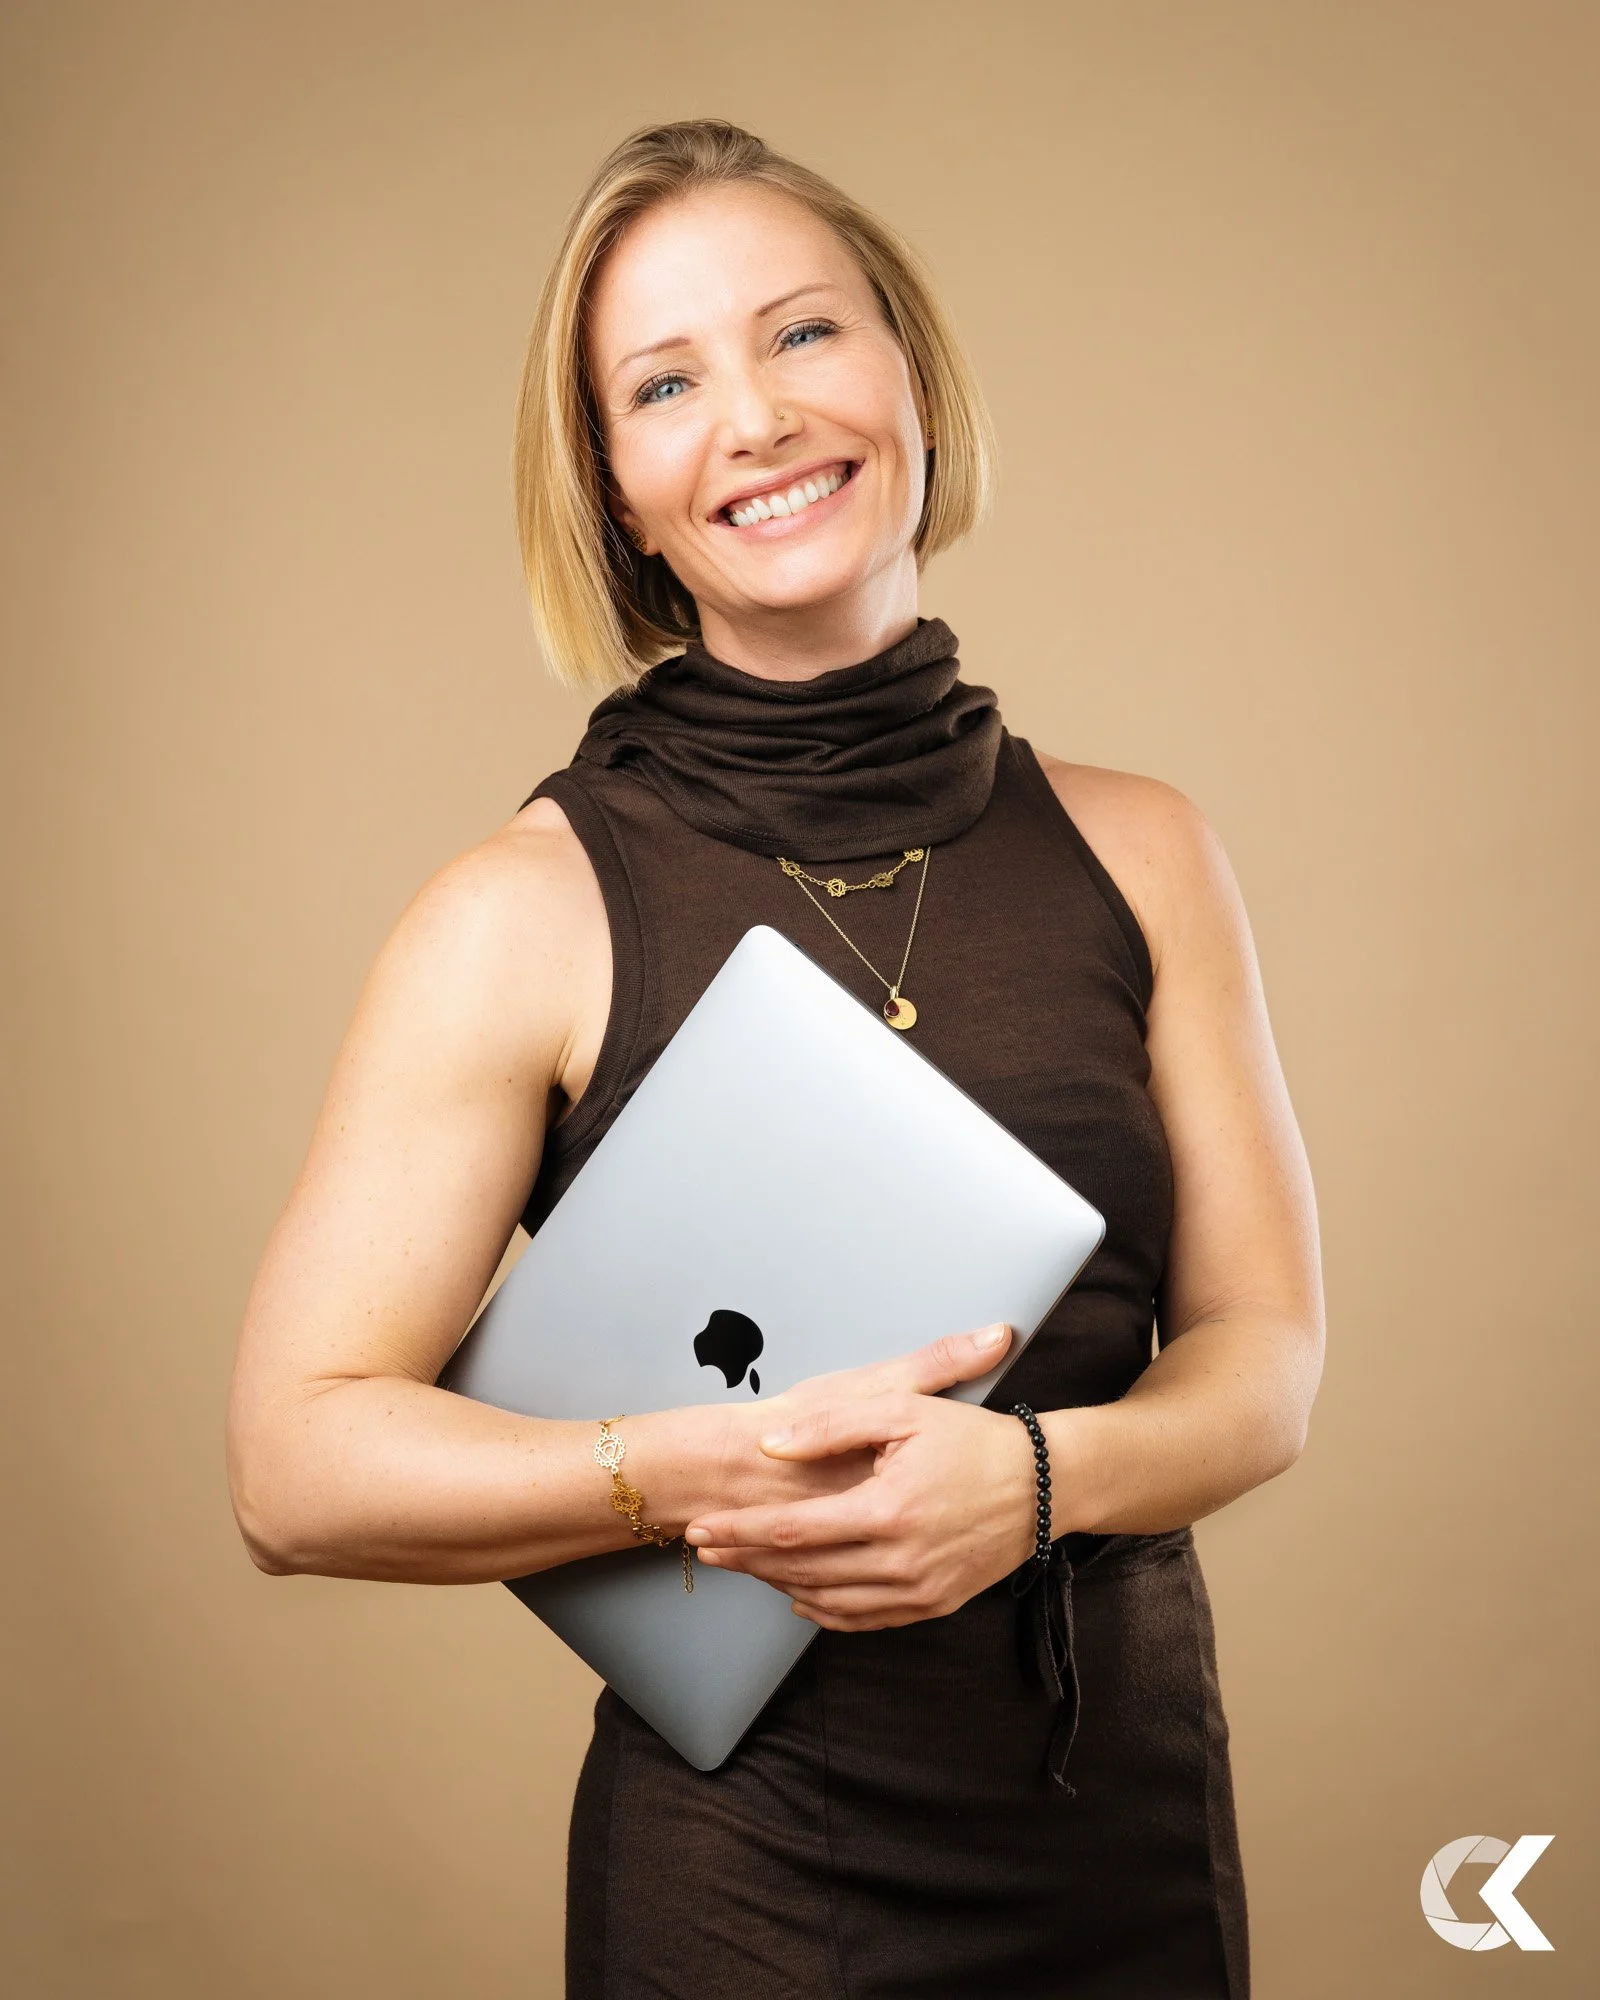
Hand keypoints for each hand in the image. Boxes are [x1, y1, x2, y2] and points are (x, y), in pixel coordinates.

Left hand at [685, 1323, 1038, 1630]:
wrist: (1044, 1484)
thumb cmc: (971, 1437)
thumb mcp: (901, 1409)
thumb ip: (831, 1426)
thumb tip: (771, 1445)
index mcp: (887, 1510)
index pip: (792, 1530)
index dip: (739, 1531)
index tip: (700, 1526)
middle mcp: (900, 1561)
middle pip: (800, 1570)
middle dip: (744, 1559)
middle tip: (702, 1547)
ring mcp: (918, 1590)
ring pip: (826, 1600)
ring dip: (776, 1584)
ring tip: (741, 1566)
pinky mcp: (933, 1605)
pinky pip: (863, 1619)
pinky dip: (823, 1610)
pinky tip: (798, 1594)